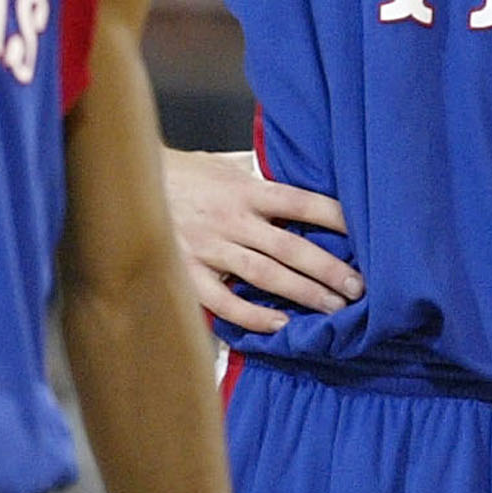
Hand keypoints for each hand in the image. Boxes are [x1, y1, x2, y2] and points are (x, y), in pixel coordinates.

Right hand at [168, 149, 357, 333]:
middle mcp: (232, 219)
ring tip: (333, 309)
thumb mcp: (224, 167)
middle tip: (358, 288)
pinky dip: (253, 317)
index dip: (333, 217)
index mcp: (245, 189)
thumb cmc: (183, 175)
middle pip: (291, 247)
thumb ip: (258, 181)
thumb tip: (296, 187)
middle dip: (328, 269)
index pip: (300, 202)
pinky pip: (225, 302)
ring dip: (303, 294)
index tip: (363, 233)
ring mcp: (209, 248)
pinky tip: (279, 326)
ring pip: (265, 276)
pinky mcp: (187, 272)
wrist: (127, 184)